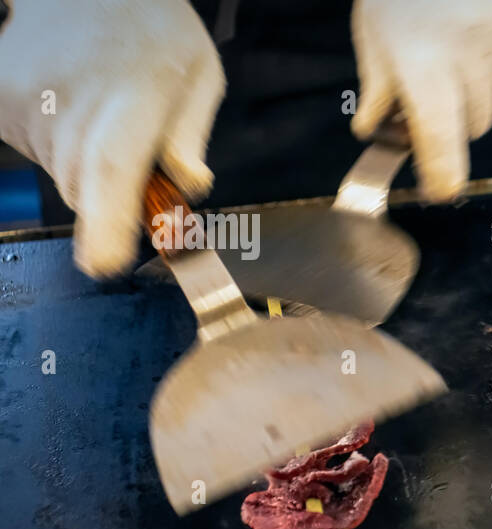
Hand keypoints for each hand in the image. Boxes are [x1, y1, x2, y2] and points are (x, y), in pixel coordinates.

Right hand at [0, 0, 224, 276]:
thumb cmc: (152, 31)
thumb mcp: (199, 73)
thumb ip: (191, 136)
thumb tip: (188, 185)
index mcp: (133, 92)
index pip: (112, 165)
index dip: (108, 219)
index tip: (104, 263)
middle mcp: (69, 99)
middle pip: (89, 188)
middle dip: (119, 190)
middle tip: (136, 140)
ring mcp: (22, 98)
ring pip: (64, 175)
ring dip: (88, 159)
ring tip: (102, 104)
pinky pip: (37, 153)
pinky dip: (60, 142)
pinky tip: (72, 99)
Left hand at [351, 0, 491, 202]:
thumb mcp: (374, 35)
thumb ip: (378, 90)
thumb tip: (377, 132)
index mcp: (426, 73)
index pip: (441, 145)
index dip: (442, 174)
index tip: (441, 189)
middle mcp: (474, 69)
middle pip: (475, 122)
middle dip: (456, 109)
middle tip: (437, 70)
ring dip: (480, 79)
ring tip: (460, 36)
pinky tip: (486, 26)